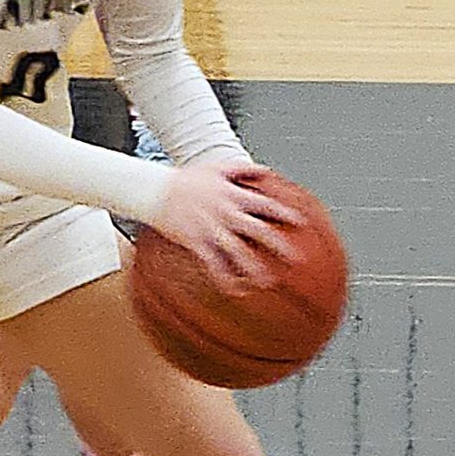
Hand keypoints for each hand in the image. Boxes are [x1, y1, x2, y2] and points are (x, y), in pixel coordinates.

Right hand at [147, 162, 300, 289]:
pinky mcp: (195, 241)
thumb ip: (241, 168)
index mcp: (232, 195)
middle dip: (278, 245)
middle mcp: (225, 212)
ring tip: (267, 281)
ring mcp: (210, 228)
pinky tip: (233, 288)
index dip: (284, 213)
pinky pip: (212, 262)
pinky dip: (223, 276)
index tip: (300, 222)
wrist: (155, 190)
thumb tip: (265, 170)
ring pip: (237, 251)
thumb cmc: (186, 179)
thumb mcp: (215, 167)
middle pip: (257, 231)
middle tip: (296, 259)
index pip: (264, 204)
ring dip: (253, 267)